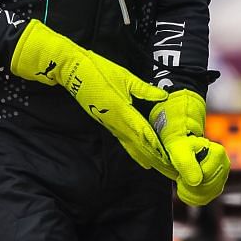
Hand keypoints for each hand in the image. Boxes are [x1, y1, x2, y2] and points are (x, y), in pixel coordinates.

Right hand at [11, 20, 175, 177]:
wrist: (73, 72)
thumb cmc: (98, 71)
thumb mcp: (125, 77)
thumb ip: (144, 89)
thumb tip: (163, 96)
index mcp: (121, 110)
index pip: (142, 132)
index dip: (155, 146)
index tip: (167, 158)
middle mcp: (115, 121)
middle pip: (137, 144)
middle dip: (152, 157)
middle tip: (167, 170)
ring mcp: (109, 123)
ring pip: (129, 144)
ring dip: (143, 157)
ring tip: (156, 167)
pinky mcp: (105, 122)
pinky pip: (123, 139)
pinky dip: (133, 150)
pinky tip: (140, 156)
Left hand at [154, 89, 230, 204]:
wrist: (180, 146)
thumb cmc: (179, 145)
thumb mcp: (178, 150)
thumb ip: (186, 163)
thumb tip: (196, 181)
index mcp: (218, 153)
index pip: (204, 179)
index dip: (188, 180)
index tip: (179, 174)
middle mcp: (224, 163)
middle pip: (208, 188)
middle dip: (190, 188)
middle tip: (180, 178)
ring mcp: (223, 173)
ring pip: (209, 195)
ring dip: (192, 193)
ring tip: (183, 182)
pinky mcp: (219, 182)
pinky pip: (210, 197)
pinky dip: (196, 196)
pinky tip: (188, 188)